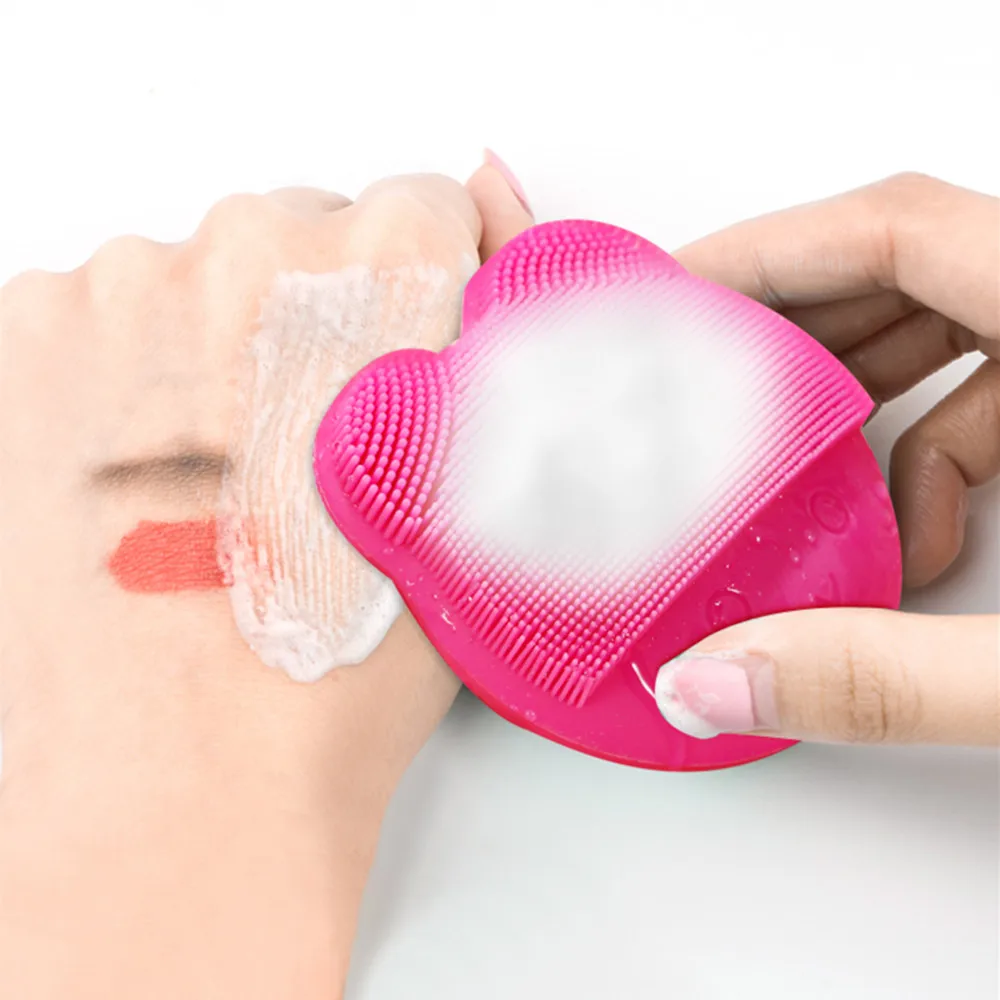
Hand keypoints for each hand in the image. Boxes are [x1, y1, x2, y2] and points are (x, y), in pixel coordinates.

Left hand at [0, 156, 531, 998]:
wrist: (187, 774)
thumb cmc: (346, 653)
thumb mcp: (482, 488)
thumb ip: (497, 322)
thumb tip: (485, 190)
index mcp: (390, 275)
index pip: (421, 205)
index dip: (416, 292)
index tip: (389, 362)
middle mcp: (253, 249)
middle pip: (303, 230)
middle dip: (312, 314)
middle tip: (300, 442)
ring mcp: (122, 284)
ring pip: (198, 270)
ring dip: (214, 338)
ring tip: (221, 469)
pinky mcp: (27, 332)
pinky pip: (104, 311)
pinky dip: (128, 367)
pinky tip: (148, 469)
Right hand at [656, 173, 998, 746]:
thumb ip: (884, 679)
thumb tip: (714, 685)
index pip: (900, 228)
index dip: (773, 250)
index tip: (674, 298)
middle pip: (908, 267)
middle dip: (790, 331)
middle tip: (698, 386)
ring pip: (952, 328)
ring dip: (861, 406)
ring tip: (796, 483)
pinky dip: (939, 458)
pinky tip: (916, 544)